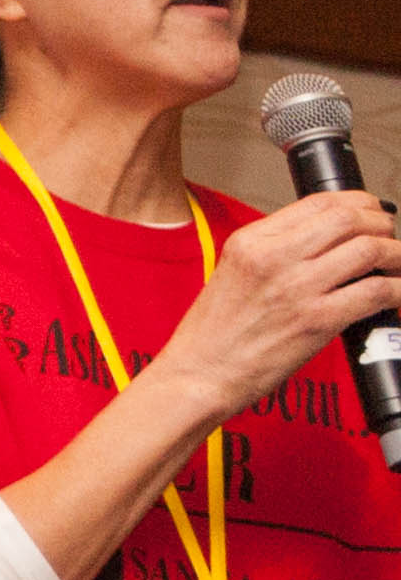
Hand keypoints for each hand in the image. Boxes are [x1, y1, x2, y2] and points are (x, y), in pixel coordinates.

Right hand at [161, 186, 400, 425]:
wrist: (197, 377)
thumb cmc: (212, 337)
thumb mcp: (232, 274)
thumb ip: (274, 253)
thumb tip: (323, 244)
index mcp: (250, 242)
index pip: (319, 202)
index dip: (358, 203)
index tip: (370, 213)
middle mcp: (273, 257)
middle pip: (349, 218)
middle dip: (382, 225)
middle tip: (390, 238)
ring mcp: (296, 288)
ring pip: (370, 249)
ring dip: (396, 255)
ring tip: (397, 267)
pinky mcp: (316, 321)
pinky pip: (376, 292)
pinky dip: (398, 292)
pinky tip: (397, 298)